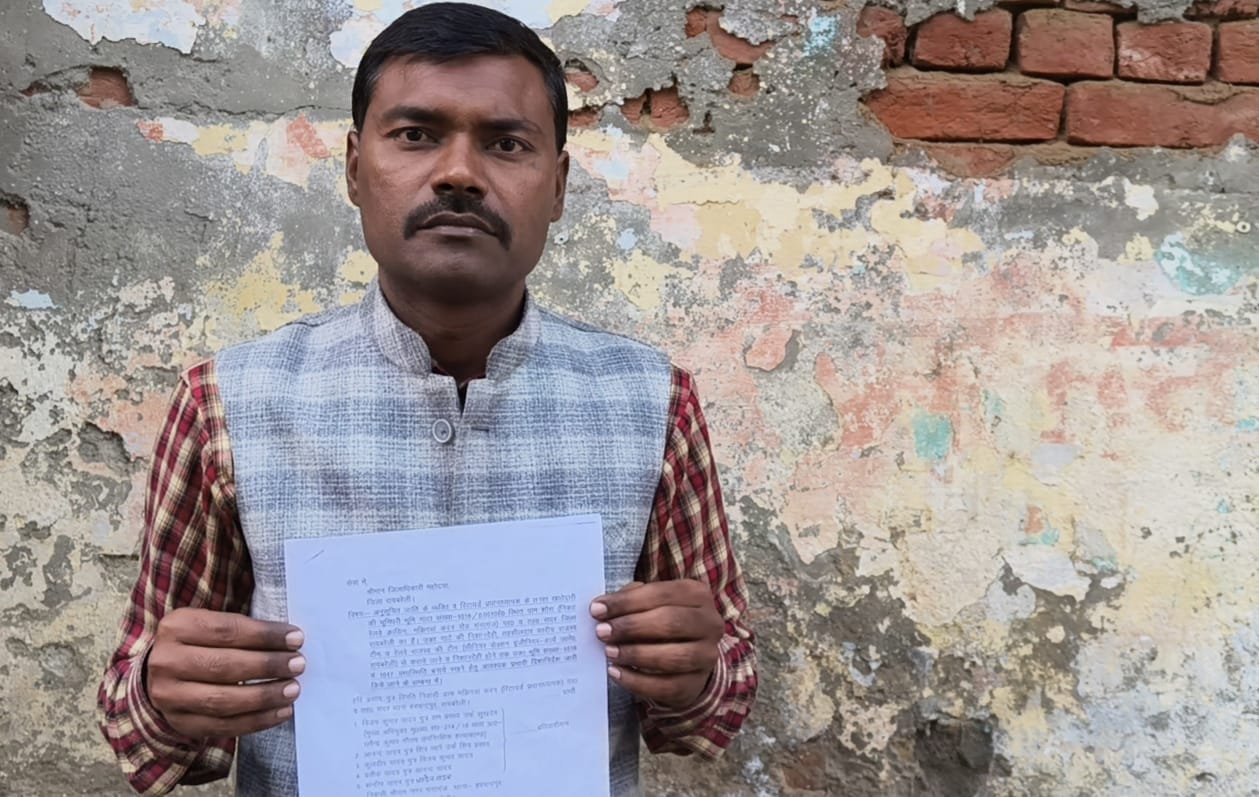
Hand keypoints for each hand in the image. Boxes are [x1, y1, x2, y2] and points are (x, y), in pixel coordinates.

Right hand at [145, 608, 304, 738]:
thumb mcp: (210, 624)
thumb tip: (291, 641)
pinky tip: (280, 712)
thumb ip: (244, 629)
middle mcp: (166, 661)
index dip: (265, 635)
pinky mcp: (179, 722)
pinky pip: (222, 726)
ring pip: (222, 700)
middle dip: (267, 666)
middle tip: (298, 665)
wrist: (163, 674)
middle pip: (224, 665)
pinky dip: (256, 721)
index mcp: (177, 627)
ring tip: (292, 690)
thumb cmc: (201, 643)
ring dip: (264, 696)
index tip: (297, 639)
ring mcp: (168, 696)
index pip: (227, 630)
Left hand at [590, 581, 723, 708]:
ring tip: (609, 652)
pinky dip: (637, 682)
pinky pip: (666, 686)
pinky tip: (616, 673)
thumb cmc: (663, 622)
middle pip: (670, 623)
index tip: (597, 609)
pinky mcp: (696, 684)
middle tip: (602, 632)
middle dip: (631, 627)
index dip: (627, 602)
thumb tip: (602, 607)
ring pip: (672, 657)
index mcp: (698, 594)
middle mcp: (710, 624)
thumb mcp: (652, 603)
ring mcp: (707, 656)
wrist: (689, 656)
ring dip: (636, 654)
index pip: (661, 594)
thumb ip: (631, 599)